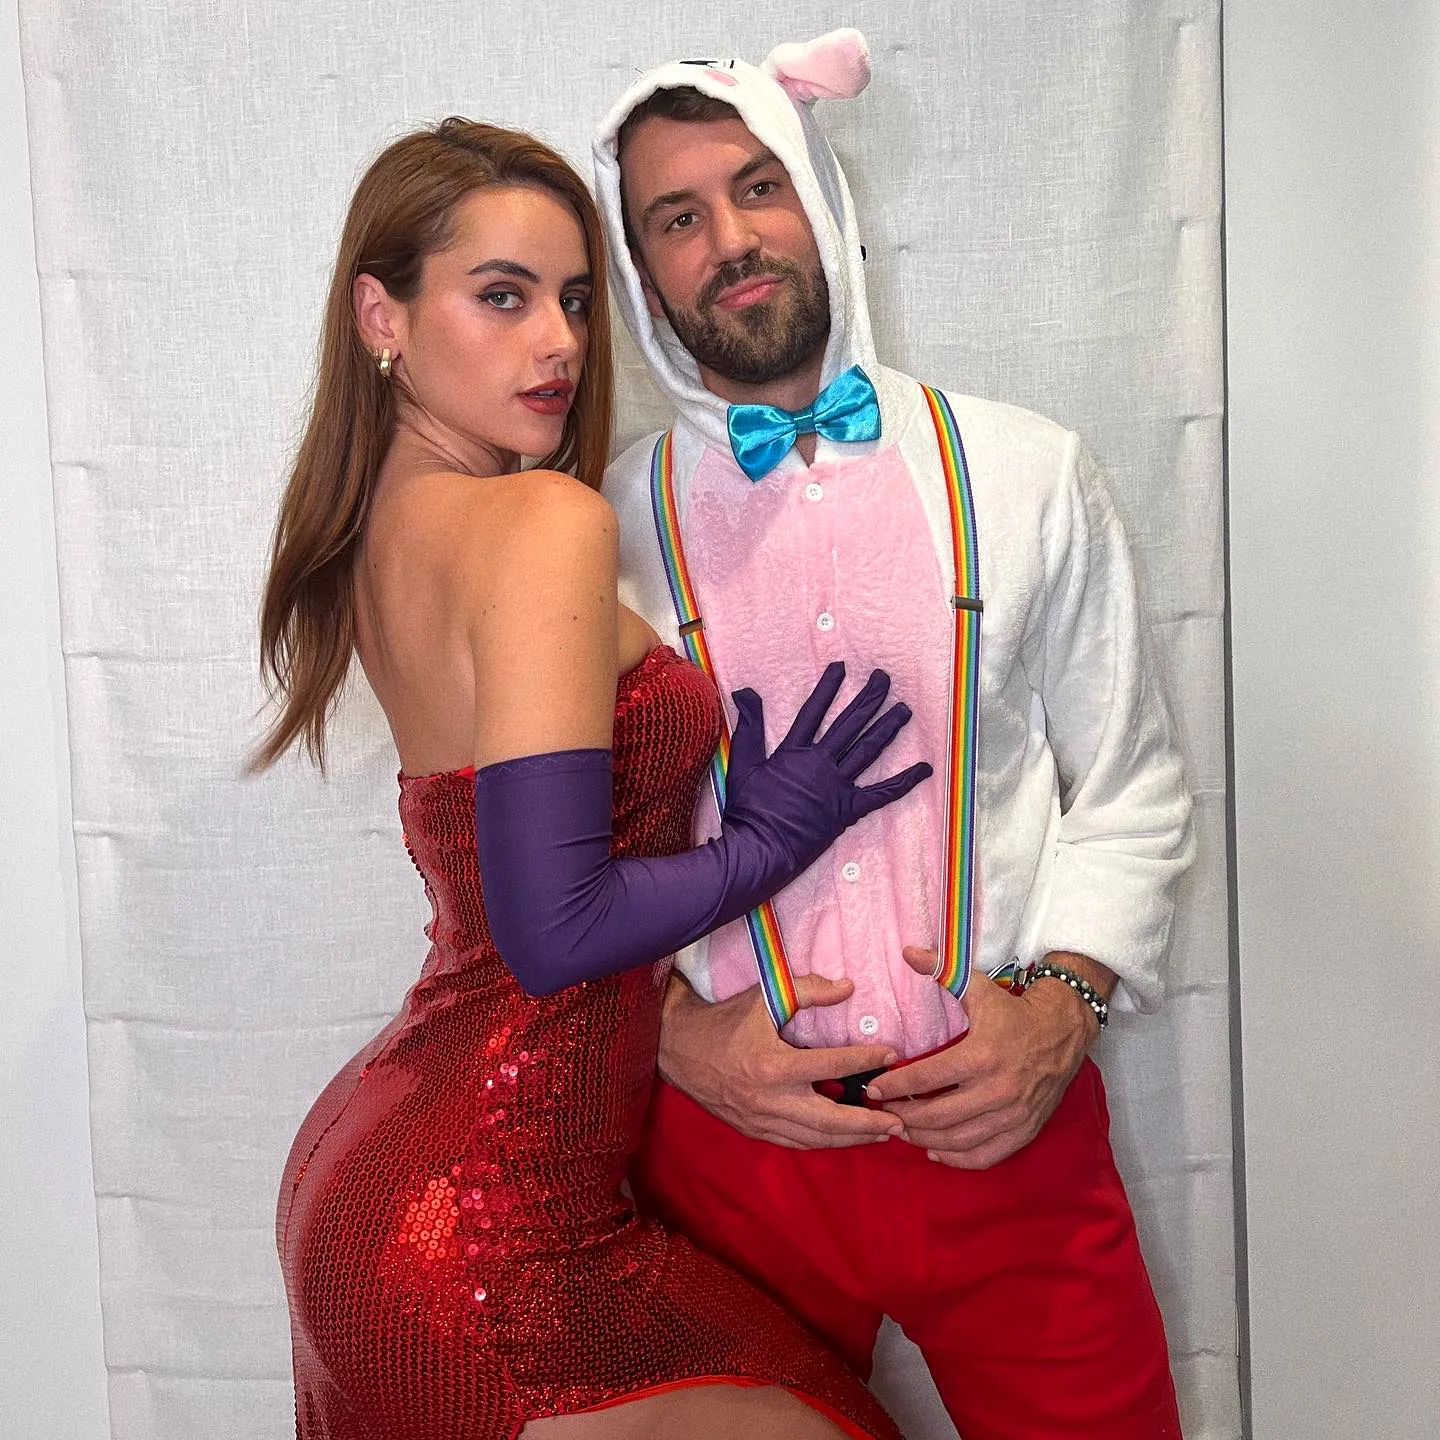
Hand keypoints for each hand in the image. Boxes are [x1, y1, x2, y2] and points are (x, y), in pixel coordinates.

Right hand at [657, 971, 904, 1148]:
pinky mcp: (753, 1131)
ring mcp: (761, 1120)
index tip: (892, 1055)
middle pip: (831, 1120)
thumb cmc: (724, 1019)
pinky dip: (823, 1141)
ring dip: (851, 1138)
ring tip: (881, 1133)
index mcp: (773, 1065)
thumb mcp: (764, 996)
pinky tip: (843, 1136)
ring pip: (815, 1138)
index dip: (865, 1060)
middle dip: (868, 1122)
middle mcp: (769, 1100)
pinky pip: (796, 1142)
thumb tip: (849, 987)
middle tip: (899, 1121)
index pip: (832, 1066)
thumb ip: (808, 989)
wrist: (677, 1047)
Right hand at [723, 662, 932, 871]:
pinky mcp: (848, 811)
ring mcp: (837, 787)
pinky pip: (882, 794)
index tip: (841, 668)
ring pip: (868, 750)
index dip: (828, 688)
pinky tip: (924, 769)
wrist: (760, 848)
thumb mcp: (742, 764)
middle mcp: (820, 764)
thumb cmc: (747, 812)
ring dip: (887, 728)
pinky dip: (904, 781)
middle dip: (868, 698)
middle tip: (884, 678)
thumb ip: (748, 726)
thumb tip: (744, 691)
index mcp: (794, 753)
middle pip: (849, 724)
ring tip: (904, 710)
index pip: (814, 712)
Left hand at [865, 947, 1105, 1169]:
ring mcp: (1013, 1115)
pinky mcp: (1025, 1130)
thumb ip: (941, 970)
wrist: (1065, 1029)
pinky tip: (935, 1150)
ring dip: (924, 1139)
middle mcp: (997, 1090)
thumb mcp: (979, 986)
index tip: (873, 1089)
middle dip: (903, 1117)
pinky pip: (985, 1156)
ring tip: (903, 1130)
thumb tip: (908, 952)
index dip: (894, 1086)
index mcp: (982, 1056)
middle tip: (884, 1112)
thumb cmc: (1015, 1009)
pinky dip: (957, 1159)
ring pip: (958, 1141)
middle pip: (937, 1116)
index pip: (926, 1079)